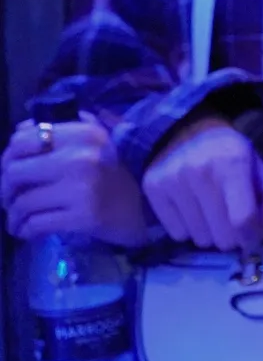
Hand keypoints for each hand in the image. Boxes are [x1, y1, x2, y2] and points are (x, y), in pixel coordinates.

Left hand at [0, 114, 150, 245]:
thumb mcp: (98, 140)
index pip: (23, 139)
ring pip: (22, 203)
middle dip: (6, 189)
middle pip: (15, 172)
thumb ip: (65, 130)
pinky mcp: (83, 216)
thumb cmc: (119, 171)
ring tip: (20, 219)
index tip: (14, 171)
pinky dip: (25, 230)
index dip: (9, 156)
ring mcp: (81, 188)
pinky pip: (35, 224)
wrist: (150, 205)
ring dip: (14, 215)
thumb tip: (22, 130)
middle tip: (11, 198)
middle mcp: (80, 157)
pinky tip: (29, 230)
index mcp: (83, 133)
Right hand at [142, 116, 262, 251]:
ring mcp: (173, 180)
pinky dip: (188, 228)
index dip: (252, 235)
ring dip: (209, 232)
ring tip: (211, 211)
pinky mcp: (153, 188)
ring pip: (199, 238)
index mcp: (234, 163)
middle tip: (232, 220)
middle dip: (232, 235)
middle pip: (221, 237)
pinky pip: (177, 233)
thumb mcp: (258, 165)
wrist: (185, 129)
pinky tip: (192, 208)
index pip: (243, 220)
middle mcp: (201, 172)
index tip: (252, 234)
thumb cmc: (229, 152)